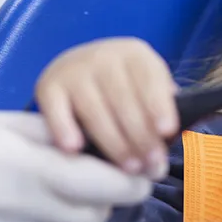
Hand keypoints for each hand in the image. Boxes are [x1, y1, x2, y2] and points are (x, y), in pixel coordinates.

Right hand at [0, 110, 150, 221]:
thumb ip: (37, 127)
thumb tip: (83, 131)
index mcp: (9, 161)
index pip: (89, 177)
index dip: (124, 178)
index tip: (141, 172)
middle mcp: (8, 203)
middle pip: (88, 217)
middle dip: (107, 200)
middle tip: (107, 179)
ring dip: (82, 218)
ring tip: (71, 194)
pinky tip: (42, 212)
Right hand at [35, 38, 178, 180]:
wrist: (79, 68)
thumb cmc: (124, 86)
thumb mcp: (147, 85)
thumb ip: (162, 106)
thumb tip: (173, 136)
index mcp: (134, 53)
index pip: (149, 77)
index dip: (158, 104)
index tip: (167, 131)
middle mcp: (103, 55)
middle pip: (123, 97)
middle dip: (140, 135)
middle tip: (150, 166)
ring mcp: (73, 69)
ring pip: (94, 109)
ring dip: (113, 142)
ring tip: (128, 168)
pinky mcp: (48, 86)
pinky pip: (56, 110)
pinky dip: (64, 129)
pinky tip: (75, 149)